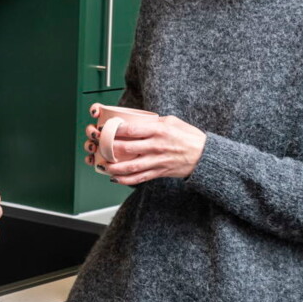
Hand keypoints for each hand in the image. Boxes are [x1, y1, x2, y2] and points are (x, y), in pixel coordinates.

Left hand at [83, 107, 205, 184]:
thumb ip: (152, 122)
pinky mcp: (159, 172)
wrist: (205, 156)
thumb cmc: (189, 136)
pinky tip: (115, 178)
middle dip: (109, 148)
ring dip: (114, 167)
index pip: (131, 129)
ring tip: (102, 166)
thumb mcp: (171, 121)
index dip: (114, 129)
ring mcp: (157, 161)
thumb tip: (134, 121)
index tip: (103, 128)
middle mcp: (156, 146)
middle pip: (127, 148)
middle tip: (97, 146)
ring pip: (131, 166)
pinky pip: (139, 178)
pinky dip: (126, 180)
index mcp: (158, 130)